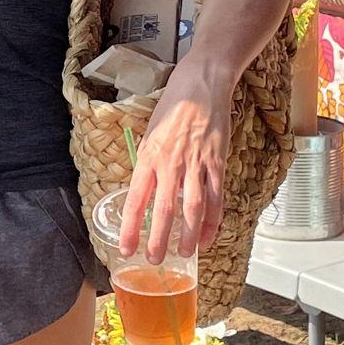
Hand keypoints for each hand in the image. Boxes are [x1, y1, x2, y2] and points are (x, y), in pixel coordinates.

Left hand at [122, 60, 231, 260]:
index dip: (130, 227)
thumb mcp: (151, 133)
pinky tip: (208, 237)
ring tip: (182, 254)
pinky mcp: (217, 163)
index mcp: (149, 156)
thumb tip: (145, 192)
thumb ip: (149, 163)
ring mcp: (196, 164)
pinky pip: (216, 199)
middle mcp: (171, 163)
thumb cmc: (173, 106)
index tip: (126, 248)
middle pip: (163, 210)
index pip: (135, 199)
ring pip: (192, 209)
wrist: (202, 83)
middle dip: (158, 240)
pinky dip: (213, 222)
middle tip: (154, 261)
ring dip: (187, 236)